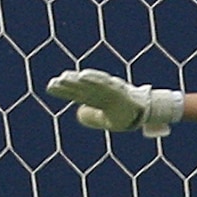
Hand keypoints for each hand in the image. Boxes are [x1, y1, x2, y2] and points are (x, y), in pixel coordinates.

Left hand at [45, 69, 185, 136]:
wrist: (147, 115)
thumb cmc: (126, 115)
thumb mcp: (106, 121)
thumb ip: (93, 117)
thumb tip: (79, 113)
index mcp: (97, 98)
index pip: (77, 93)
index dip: (63, 90)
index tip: (50, 86)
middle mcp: (102, 91)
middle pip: (81, 87)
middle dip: (67, 85)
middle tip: (53, 82)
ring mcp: (111, 89)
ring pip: (91, 83)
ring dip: (78, 80)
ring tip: (65, 77)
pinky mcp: (120, 90)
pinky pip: (106, 83)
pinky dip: (95, 78)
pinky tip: (84, 75)